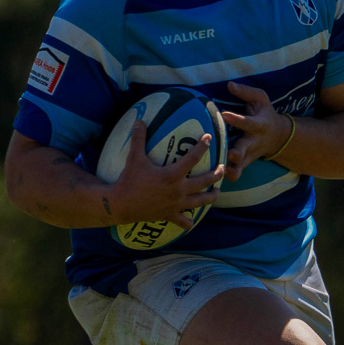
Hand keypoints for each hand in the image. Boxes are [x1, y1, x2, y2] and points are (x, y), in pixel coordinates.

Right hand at [107, 118, 223, 228]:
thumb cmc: (128, 180)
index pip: (193, 158)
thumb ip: (138, 138)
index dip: (202, 146)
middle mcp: (179, 190)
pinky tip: (191, 223)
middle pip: (205, 182)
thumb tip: (139, 120)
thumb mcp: (134, 158)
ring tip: (216, 191)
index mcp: (173, 175)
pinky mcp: (169, 215)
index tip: (209, 138)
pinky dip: (188, 223)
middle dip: (217, 174)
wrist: (121, 204)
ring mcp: (176, 205)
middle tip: (222, 168)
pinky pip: (183, 222)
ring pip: (200, 202)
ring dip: (211, 196)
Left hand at [221, 80, 292, 179]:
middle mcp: (253, 142)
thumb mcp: (261, 99)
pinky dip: (225, 176)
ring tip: (218, 172)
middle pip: (245, 150)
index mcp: (259, 125)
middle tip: (229, 154)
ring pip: (240, 167)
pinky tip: (211, 175)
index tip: (224, 114)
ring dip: (230, 170)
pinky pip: (235, 173)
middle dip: (237, 154)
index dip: (236, 119)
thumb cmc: (265, 114)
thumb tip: (229, 84)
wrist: (278, 137)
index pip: (247, 122)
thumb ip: (246, 92)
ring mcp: (249, 155)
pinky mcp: (243, 164)